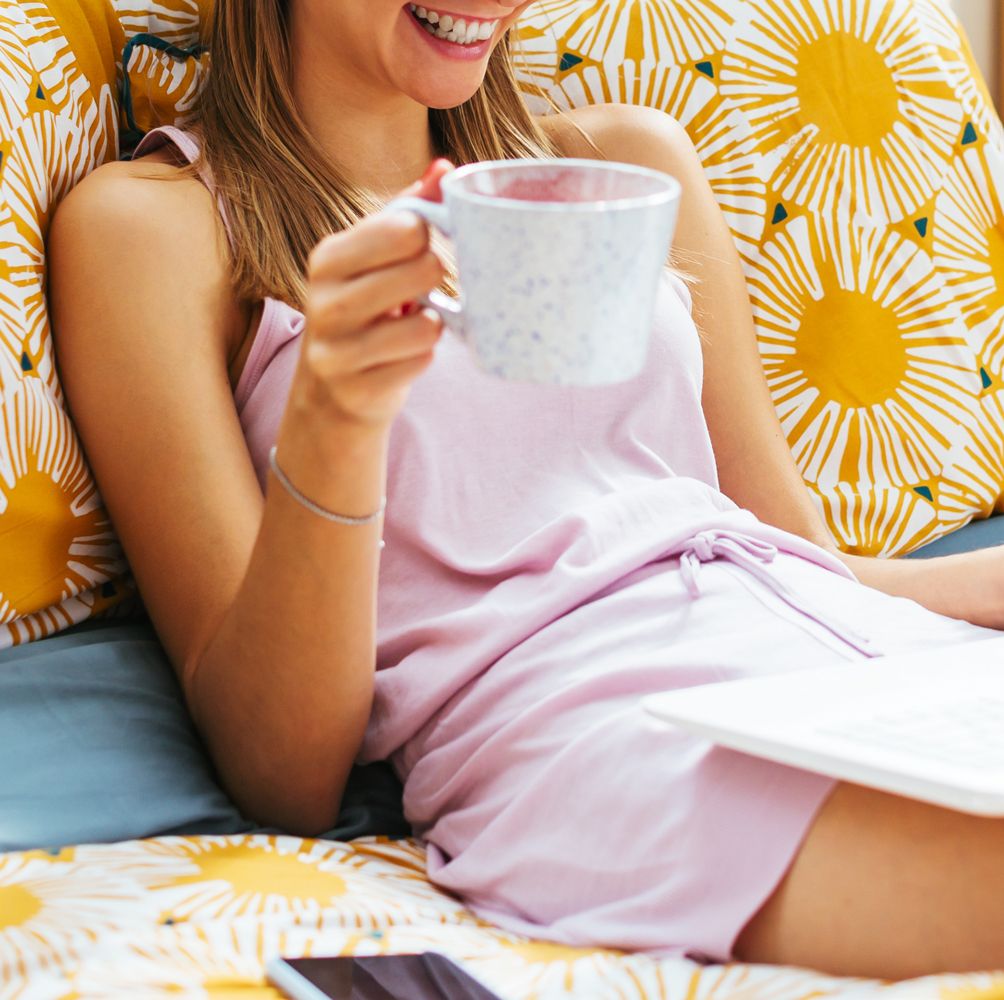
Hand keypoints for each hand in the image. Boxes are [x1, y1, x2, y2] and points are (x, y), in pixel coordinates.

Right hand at [295, 160, 453, 429]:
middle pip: (423, 270)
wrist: (332, 388)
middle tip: (423, 288)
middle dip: (437, 278)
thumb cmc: (364, 308)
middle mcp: (323, 302)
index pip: (405, 227)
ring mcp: (335, 352)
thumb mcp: (376, 256)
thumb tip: (445, 167)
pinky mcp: (355, 391)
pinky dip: (423, 358)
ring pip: (426, 326)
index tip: (419, 249)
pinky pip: (421, 363)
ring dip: (433, 324)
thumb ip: (409, 209)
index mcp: (327, 258)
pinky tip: (404, 355)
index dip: (428, 236)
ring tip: (415, 323)